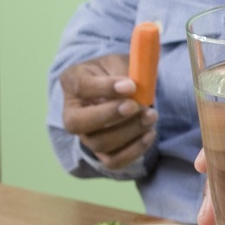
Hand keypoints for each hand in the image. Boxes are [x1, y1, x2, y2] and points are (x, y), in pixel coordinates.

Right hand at [59, 54, 157, 168]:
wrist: (124, 90)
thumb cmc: (119, 73)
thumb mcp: (121, 62)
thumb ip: (125, 71)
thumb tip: (131, 88)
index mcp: (72, 82)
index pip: (80, 87)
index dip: (105, 88)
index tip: (130, 85)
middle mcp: (72, 112)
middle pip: (78, 123)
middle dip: (109, 115)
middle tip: (135, 106)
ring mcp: (86, 135)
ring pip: (100, 143)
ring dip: (129, 131)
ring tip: (151, 115)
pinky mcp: (103, 153)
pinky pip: (114, 161)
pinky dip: (134, 150)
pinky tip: (150, 134)